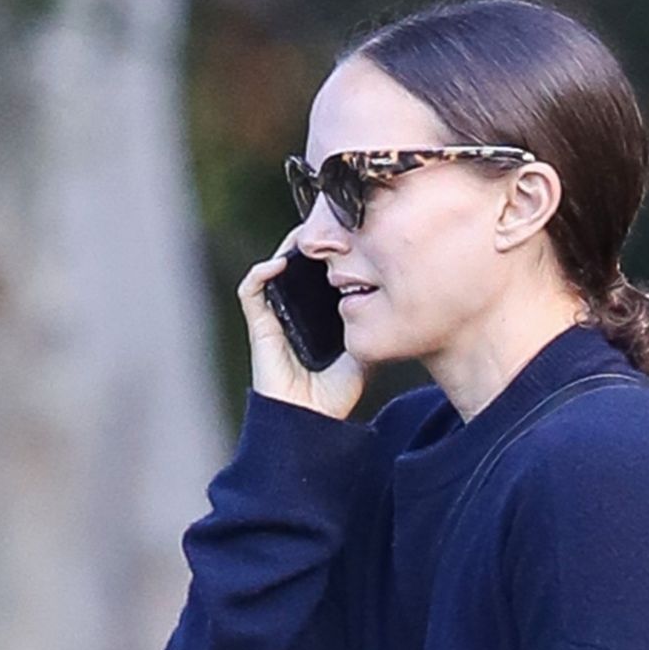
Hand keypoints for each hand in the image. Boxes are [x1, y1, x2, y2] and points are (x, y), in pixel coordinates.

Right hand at [237, 225, 367, 421]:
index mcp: (315, 316)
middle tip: (327, 227)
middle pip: (296, 265)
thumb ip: (374, 329)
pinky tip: (280, 263)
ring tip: (305, 237)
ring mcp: (274, 317)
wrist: (310, 422)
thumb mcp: (365, 355)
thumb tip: (396, 305)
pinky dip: (261, 272)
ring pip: (273, 269)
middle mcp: (293, 312)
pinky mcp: (259, 327)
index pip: (318, 274)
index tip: (346, 238)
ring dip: (285, 249)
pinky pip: (251, 290)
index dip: (329, 254)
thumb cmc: (334, 397)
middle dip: (309, 244)